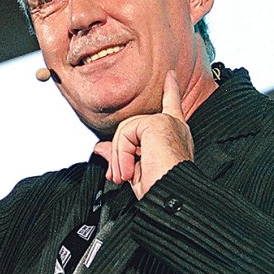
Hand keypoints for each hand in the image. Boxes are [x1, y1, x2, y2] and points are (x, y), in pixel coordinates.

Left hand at [93, 70, 193, 199]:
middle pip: (132, 125)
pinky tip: (131, 169)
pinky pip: (126, 133)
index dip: (171, 90)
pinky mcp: (157, 123)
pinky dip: (122, 153)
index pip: (171, 106)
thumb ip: (120, 155)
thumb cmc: (162, 189)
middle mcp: (174, 126)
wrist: (171, 197)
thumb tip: (100, 148)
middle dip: (120, 150)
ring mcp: (166, 122)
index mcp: (174, 135)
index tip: (170, 76)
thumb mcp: (136, 172)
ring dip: (120, 157)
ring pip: (125, 130)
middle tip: (121, 175)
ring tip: (127, 175)